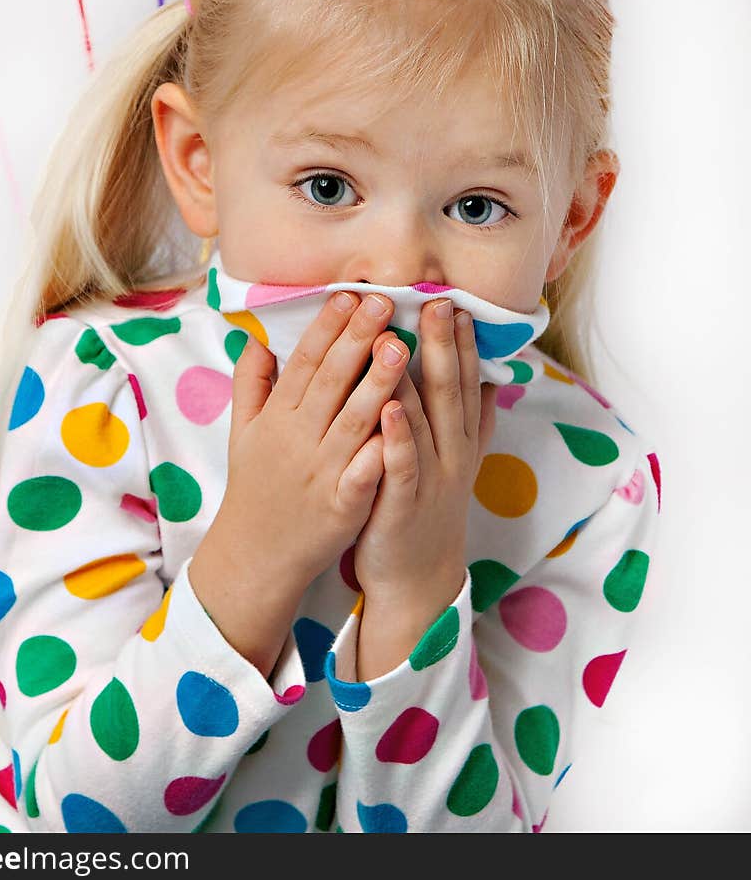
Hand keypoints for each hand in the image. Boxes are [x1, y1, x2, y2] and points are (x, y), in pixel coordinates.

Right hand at [188, 290, 410, 673]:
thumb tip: (259, 340)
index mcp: (278, 417)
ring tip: (400, 347)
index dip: (328, 328)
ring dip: (376, 383)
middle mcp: (298, 439)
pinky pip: (363, 474)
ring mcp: (321, 472)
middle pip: (330, 382)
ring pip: (352, 420)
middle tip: (384, 302)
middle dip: (357, 340)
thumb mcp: (242, 432)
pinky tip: (402, 425)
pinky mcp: (341, 505)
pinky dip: (379, 451)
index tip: (350, 295)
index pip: (305, 362)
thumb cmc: (256, 485)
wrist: (256, 554)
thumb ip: (251, 384)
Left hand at [352, 300, 496, 672]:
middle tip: (438, 303)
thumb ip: (469, 419)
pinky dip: (396, 436)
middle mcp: (451, 454)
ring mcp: (429, 478)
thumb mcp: (454, 459)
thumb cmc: (423, 506)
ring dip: (415, 379)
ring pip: (425, 421)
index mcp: (459, 440)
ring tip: (404, 337)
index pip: (465, 381)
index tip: (456, 302)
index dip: (462, 343)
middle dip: (444, 346)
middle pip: (450, 391)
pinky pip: (399, 464)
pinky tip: (386, 408)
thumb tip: (492, 377)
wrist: (416, 577)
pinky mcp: (402, 502)